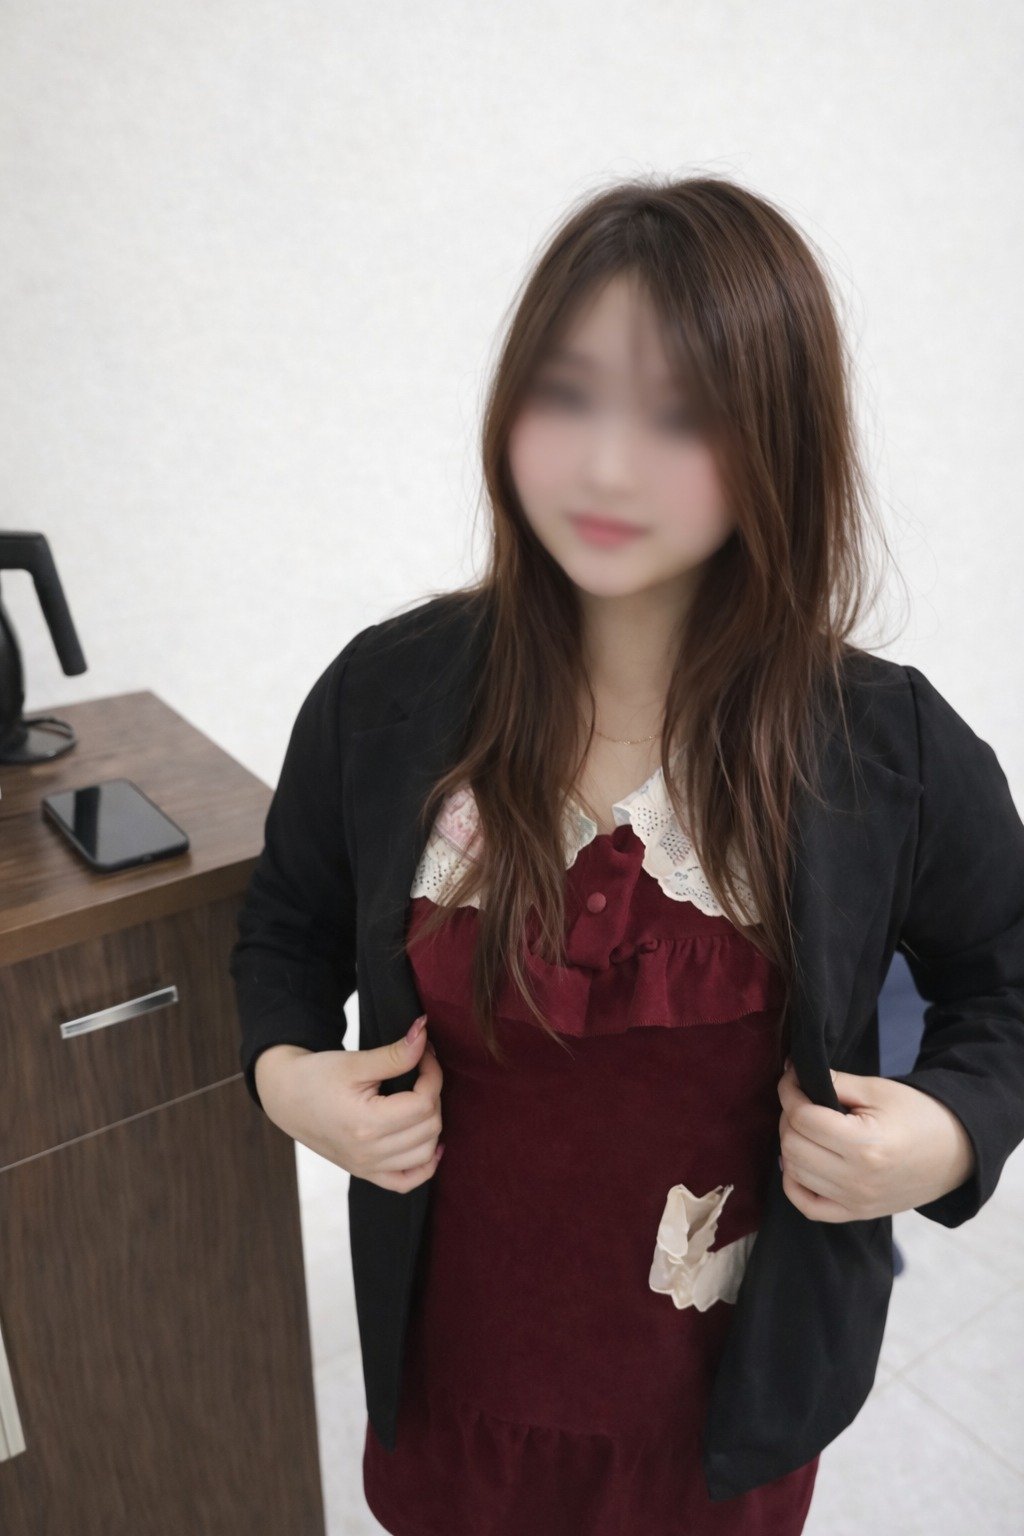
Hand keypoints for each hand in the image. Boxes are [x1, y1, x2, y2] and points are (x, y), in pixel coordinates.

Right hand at [257, 1014, 444, 1192]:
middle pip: (429, 1128)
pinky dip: (425, 1165)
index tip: (424, 1054)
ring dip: (432, 1124)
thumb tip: (424, 1033)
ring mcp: (367, 1167)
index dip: (433, 1074)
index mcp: (365, 1124)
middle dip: (433, 1094)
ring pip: (425, 1154)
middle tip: (421, 1071)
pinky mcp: (365, 1173)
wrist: (286, 1098)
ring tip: (420, 1098)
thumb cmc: (315, 1077)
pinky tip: (430, 1143)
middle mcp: (368, 1153)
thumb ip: (395, 1054)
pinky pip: (407, 1182)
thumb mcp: (354, 1062)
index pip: (423, 1103)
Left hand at [777, 1058, 975, 1222]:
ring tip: (806, 1127)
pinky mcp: (857, 1214)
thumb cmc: (918, 1114)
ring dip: (791, 1145)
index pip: (803, 1118)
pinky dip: (794, 1184)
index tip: (792, 1078)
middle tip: (801, 1101)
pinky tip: (801, 1163)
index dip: (790, 1091)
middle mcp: (857, 1180)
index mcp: (865, 1146)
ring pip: (794, 1173)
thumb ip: (833, 1083)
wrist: (956, 1151)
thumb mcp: (876, 1090)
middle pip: (793, 1145)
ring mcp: (856, 1202)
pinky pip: (808, 1207)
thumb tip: (793, 1074)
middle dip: (789, 1117)